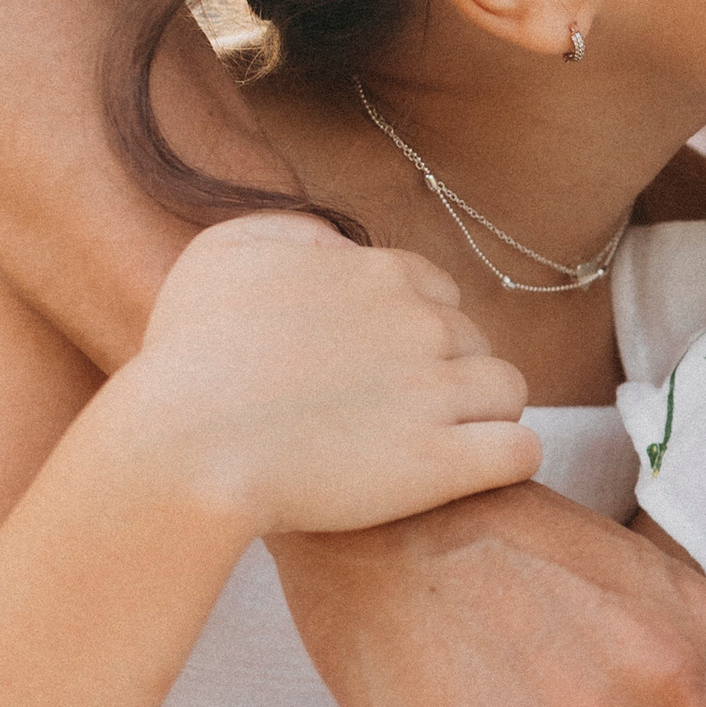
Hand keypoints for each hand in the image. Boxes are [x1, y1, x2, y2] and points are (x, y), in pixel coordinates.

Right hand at [113, 215, 542, 540]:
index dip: (415, 326)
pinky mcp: (443, 464)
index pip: (435, 289)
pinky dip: (508, 459)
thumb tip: (342, 249)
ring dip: (486, 412)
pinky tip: (476, 472)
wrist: (184, 446)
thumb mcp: (226, 253)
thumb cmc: (189, 355)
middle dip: (447, 368)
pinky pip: (521, 450)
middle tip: (400, 410)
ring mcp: (437, 394)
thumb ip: (295, 235)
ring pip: (508, 389)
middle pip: (472, 337)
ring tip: (445, 443)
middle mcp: (420, 324)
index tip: (383, 362)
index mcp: (377, 273)